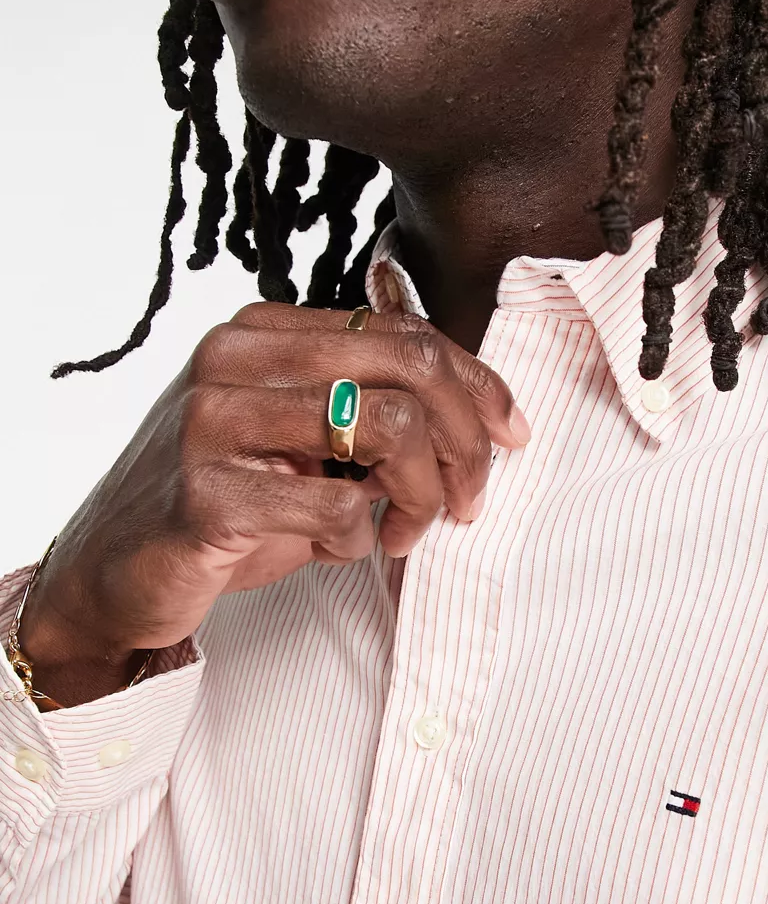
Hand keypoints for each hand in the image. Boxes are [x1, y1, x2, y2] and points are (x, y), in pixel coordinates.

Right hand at [17, 303, 529, 700]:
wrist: (118, 572)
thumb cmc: (227, 504)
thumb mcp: (301, 439)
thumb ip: (367, 405)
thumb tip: (480, 400)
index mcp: (265, 330)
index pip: (406, 332)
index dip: (478, 384)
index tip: (513, 434)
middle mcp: (235, 357)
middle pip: (411, 366)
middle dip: (467, 441)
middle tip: (469, 500)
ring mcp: (214, 420)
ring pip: (389, 427)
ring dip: (421, 495)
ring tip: (404, 531)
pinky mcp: (207, 493)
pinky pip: (339, 506)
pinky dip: (359, 539)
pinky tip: (336, 548)